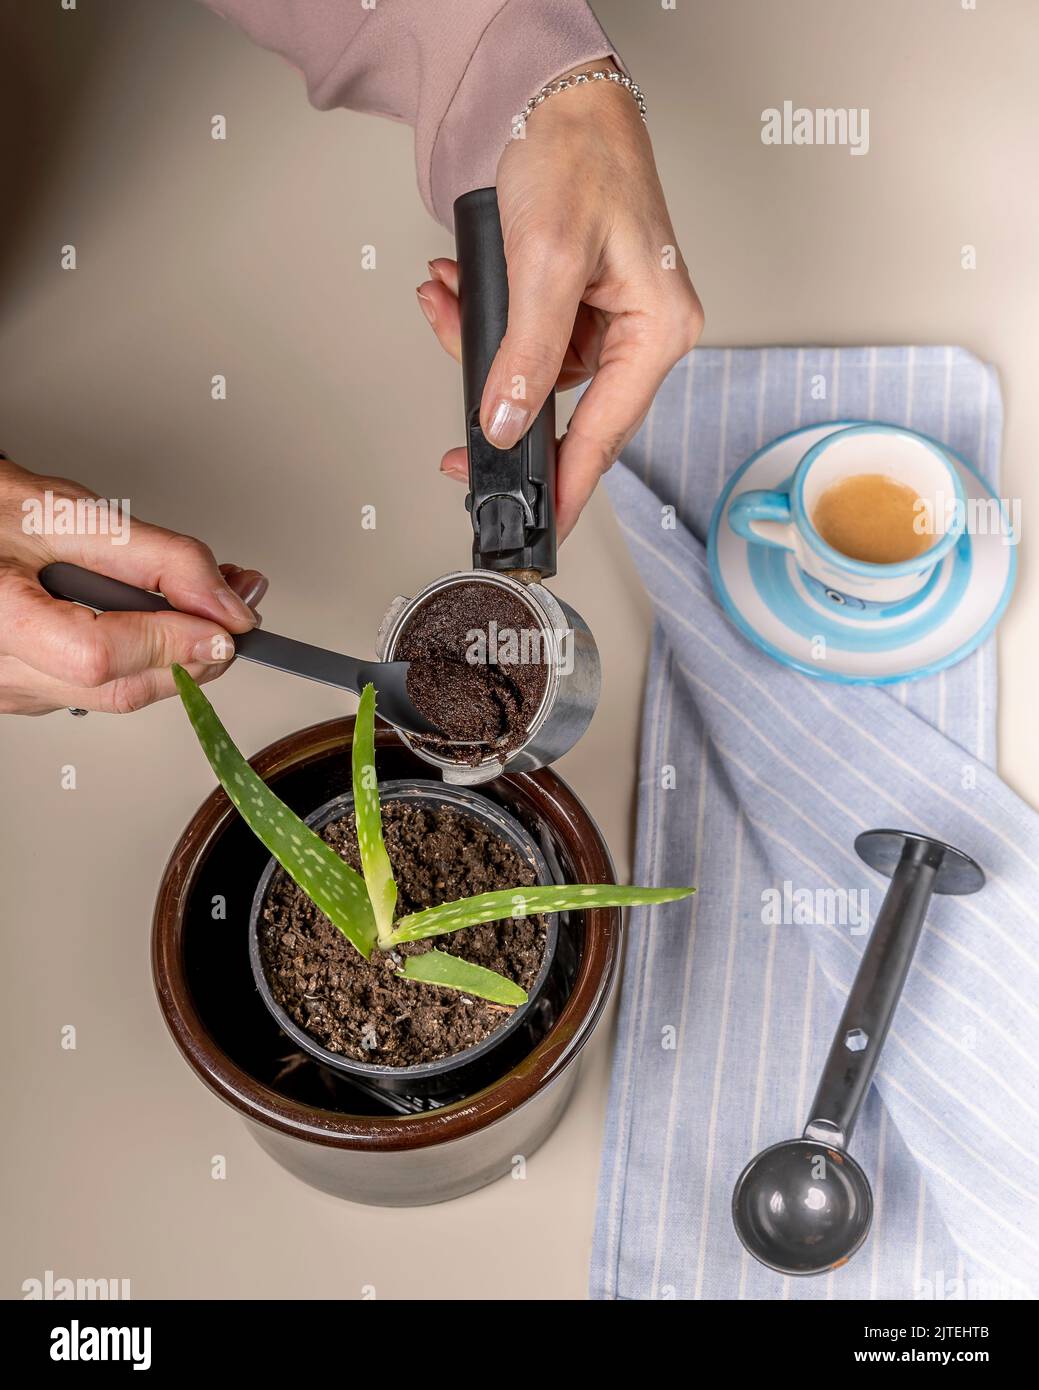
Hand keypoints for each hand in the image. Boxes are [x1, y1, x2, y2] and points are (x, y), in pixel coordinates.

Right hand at [0, 455, 266, 714]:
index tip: (226, 626)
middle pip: (120, 688)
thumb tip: (229, 604)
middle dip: (194, 654)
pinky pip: (102, 690)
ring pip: (120, 695)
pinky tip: (163, 622)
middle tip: (238, 610)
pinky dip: (146, 659)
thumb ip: (160, 558)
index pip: (98, 655)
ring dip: (178, 656)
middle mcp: (0, 668)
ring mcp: (12, 691)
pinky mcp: (30, 695)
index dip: (170, 644)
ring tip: (209, 603)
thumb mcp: (76, 515)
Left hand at [416, 59, 702, 538]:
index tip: (541, 529)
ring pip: (531, 373)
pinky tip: (453, 287)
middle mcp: (641, 329)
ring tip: (445, 302)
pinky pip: (522, 337)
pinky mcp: (576, 301)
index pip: (607, 434)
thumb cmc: (579, 153)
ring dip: (478, 344)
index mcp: (660, 327)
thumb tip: (507, 422)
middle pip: (563, 408)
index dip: (567, 487)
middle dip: (498, 401)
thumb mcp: (547, 262)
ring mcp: (608, 317)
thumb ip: (526, 354)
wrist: (555, 92)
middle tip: (459, 444)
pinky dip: (481, 318)